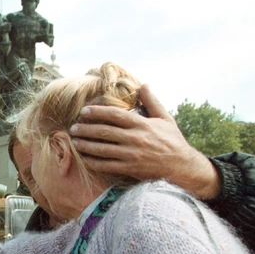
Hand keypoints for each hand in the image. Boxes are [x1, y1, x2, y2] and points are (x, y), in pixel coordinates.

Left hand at [70, 84, 220, 199]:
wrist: (181, 166)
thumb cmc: (172, 141)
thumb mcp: (165, 118)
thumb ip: (152, 102)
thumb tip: (144, 85)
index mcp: (142, 124)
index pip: (115, 115)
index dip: (98, 112)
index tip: (84, 111)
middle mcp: (135, 139)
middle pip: (104, 132)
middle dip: (86, 129)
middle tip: (72, 127)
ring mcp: (131, 155)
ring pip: (102, 149)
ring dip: (86, 145)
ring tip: (74, 141)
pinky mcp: (130, 168)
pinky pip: (107, 165)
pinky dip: (93, 162)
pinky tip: (84, 158)